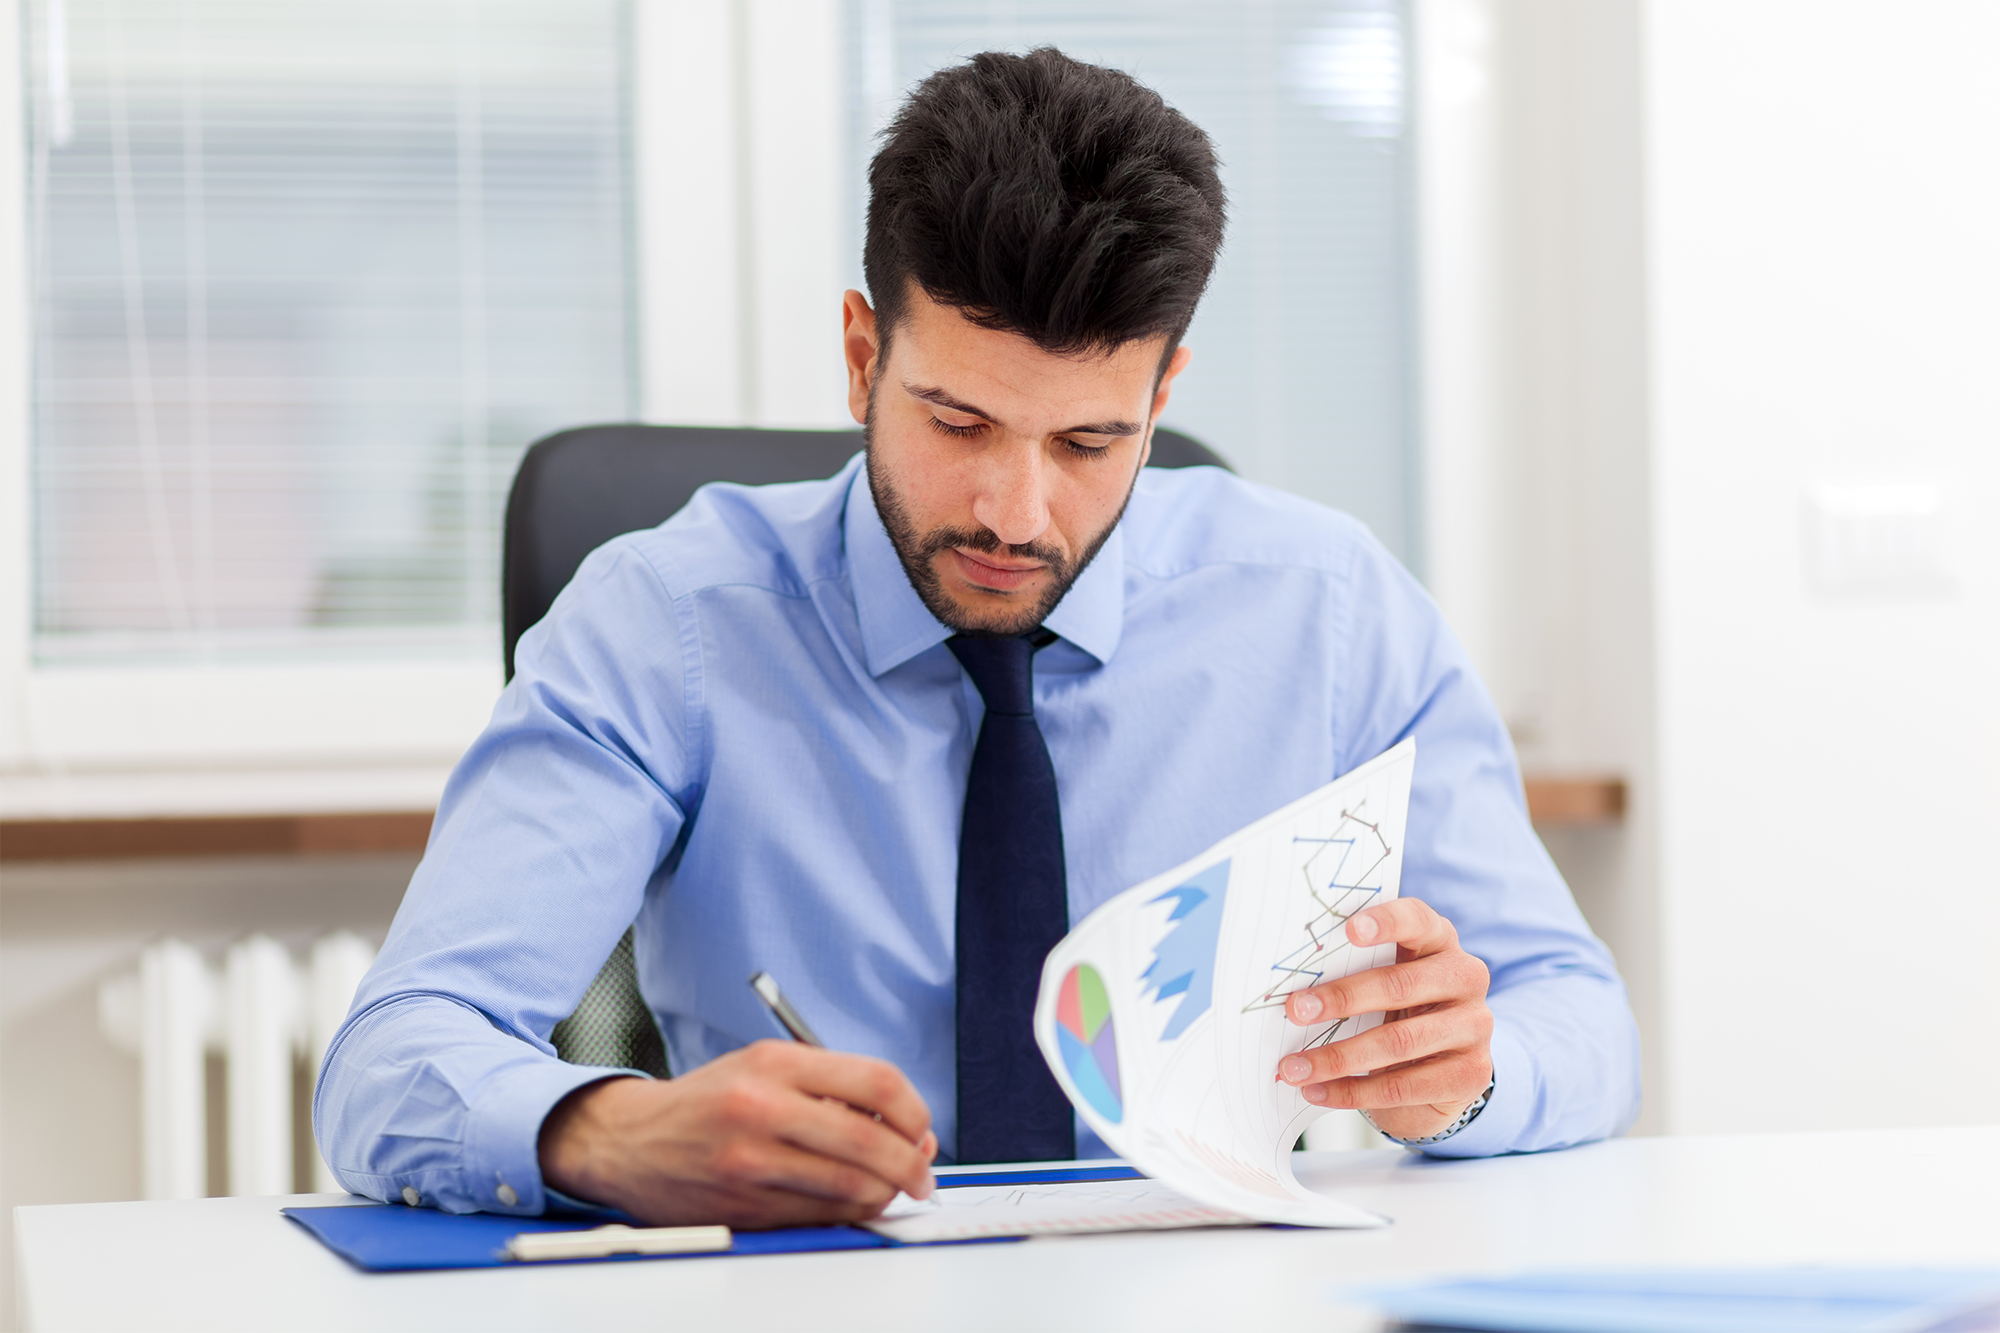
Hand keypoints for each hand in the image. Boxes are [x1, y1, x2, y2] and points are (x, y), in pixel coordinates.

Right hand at [537, 1039, 936, 1226]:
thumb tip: (902, 1123)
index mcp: (776, 1064)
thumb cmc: (708, 1102)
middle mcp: (763, 1109)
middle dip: (913, 1163)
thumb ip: (830, 1084)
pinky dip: (851, 1211)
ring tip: (894, 1188)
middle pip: (871, 1141)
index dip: (915, 1110)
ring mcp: (753, 1162)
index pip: (876, 1083)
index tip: (923, 1127)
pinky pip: (822, 1215)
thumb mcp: (764, 1065)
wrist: (631, 1142)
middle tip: (924, 1172)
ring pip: (851, 1186)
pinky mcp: (746, 1206)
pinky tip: (855, 1201)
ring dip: (887, 1192)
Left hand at [1275, 898, 1492, 1141]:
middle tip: (1294, 1010)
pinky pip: (1403, 1086)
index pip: (1417, 920)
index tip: (1349, 930)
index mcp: (1440, 941)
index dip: (1386, 922)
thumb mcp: (1386, 980)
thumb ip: (1355, 968)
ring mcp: (1474, 1027)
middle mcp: (1465, 978)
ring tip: (1293, 1067)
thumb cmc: (1398, 1011)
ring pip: (1398, 1043)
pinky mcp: (1471, 1075)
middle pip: (1400, 985)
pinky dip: (1352, 1091)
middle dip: (1341, 999)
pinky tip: (1318, 1092)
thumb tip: (1290, 985)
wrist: (1440, 1071)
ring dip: (1337, 1058)